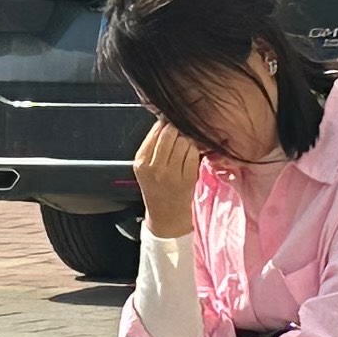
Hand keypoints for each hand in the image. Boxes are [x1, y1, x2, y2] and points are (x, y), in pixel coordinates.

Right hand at [131, 118, 201, 237]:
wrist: (166, 217)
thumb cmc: (157, 189)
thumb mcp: (146, 168)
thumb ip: (153, 146)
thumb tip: (167, 119)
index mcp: (141, 162)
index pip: (156, 131)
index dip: (166, 123)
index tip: (172, 123)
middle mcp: (154, 167)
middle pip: (170, 133)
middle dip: (178, 129)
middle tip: (182, 133)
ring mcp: (171, 174)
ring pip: (183, 141)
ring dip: (188, 139)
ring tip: (187, 145)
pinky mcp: (187, 179)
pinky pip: (194, 154)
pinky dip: (196, 150)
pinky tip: (194, 154)